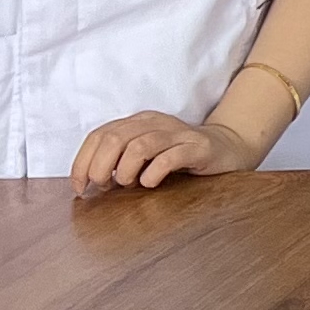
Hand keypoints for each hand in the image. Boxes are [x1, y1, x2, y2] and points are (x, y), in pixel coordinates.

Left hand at [71, 111, 251, 196]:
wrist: (229, 148)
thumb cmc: (180, 157)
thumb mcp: (145, 155)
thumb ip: (120, 160)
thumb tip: (89, 182)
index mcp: (138, 122)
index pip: (99, 135)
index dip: (83, 161)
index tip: (80, 187)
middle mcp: (156, 123)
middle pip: (115, 138)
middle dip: (101, 167)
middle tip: (103, 187)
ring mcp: (178, 134)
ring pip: (139, 146)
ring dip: (125, 170)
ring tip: (128, 184)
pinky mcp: (198, 148)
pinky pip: (170, 158)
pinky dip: (153, 173)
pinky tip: (150, 183)